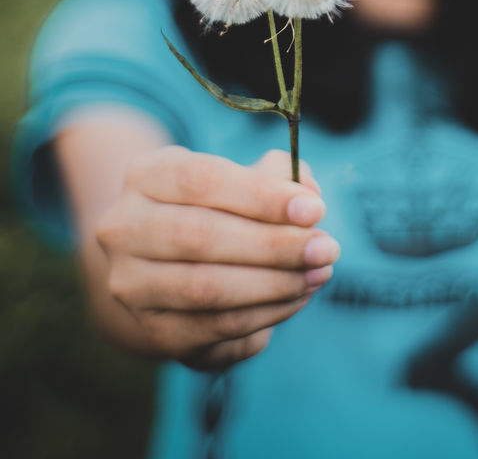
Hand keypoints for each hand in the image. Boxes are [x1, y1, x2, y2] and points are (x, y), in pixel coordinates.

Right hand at [94, 145, 338, 368]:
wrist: (161, 261)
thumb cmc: (216, 205)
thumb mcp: (239, 174)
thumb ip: (278, 175)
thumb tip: (308, 194)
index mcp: (147, 175)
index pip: (200, 180)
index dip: (260, 196)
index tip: (314, 208)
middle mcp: (124, 228)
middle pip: (200, 237)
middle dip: (275, 246)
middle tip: (327, 248)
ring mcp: (131, 284)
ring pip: (206, 290)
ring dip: (274, 285)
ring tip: (318, 274)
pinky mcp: (151, 330)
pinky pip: (213, 329)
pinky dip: (263, 316)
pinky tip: (296, 298)